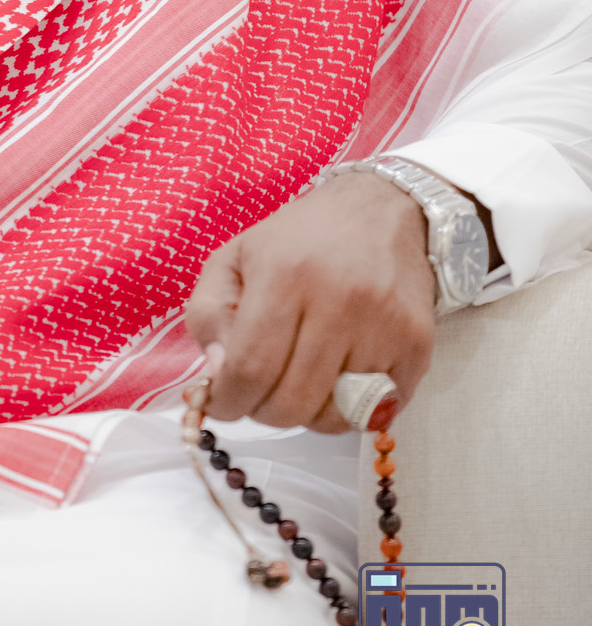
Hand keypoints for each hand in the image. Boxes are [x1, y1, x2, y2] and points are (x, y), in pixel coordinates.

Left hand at [185, 173, 436, 431]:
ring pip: (334, 416)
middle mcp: (338, 301)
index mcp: (285, 274)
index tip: (221, 404)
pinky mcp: (417, 345)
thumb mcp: (235, 256)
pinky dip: (349, 412)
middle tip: (259, 396)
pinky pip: (377, 412)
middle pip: (292, 402)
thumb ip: (208, 313)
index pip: (251, 367)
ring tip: (298, 384)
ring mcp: (384, 326)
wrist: (381, 209)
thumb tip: (219, 373)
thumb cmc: (300, 238)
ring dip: (306, 415)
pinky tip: (336, 381)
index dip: (229, 400)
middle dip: (264, 412)